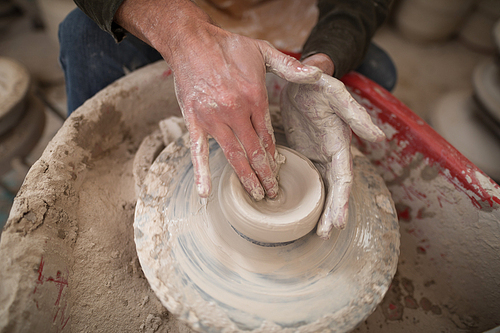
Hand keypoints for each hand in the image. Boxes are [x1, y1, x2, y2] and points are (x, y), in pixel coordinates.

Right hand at [116, 0, 321, 199]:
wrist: (191, 41)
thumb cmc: (227, 46)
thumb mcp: (263, 50)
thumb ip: (290, 66)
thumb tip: (316, 73)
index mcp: (255, 97)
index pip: (268, 135)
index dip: (274, 155)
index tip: (278, 169)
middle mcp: (236, 112)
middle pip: (255, 151)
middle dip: (265, 175)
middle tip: (272, 193)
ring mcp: (214, 119)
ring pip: (234, 156)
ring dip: (246, 178)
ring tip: (256, 195)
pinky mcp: (194, 121)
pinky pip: (198, 151)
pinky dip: (202, 172)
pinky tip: (205, 192)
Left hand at [281, 59, 384, 238]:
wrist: (301, 80)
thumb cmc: (320, 85)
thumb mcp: (336, 95)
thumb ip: (355, 115)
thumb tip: (380, 139)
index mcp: (340, 143)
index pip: (344, 177)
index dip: (342, 198)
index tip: (339, 220)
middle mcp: (331, 153)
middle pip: (334, 188)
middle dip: (333, 211)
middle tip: (326, 234)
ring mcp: (317, 154)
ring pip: (322, 187)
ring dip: (321, 209)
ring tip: (318, 232)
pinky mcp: (303, 152)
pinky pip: (307, 177)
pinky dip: (307, 195)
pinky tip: (299, 209)